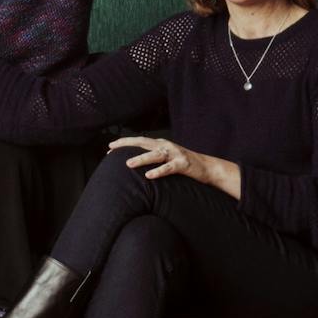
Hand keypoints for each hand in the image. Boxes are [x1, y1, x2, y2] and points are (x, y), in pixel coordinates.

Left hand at [109, 135, 237, 197]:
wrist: (208, 167)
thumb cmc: (184, 164)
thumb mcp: (166, 159)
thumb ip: (153, 158)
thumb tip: (133, 163)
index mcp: (161, 144)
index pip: (139, 141)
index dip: (124, 143)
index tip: (109, 147)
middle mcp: (167, 146)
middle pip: (143, 142)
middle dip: (126, 144)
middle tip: (111, 149)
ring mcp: (176, 154)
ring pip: (155, 154)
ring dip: (141, 158)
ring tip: (128, 164)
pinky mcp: (184, 164)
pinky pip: (169, 168)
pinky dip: (159, 171)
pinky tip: (149, 176)